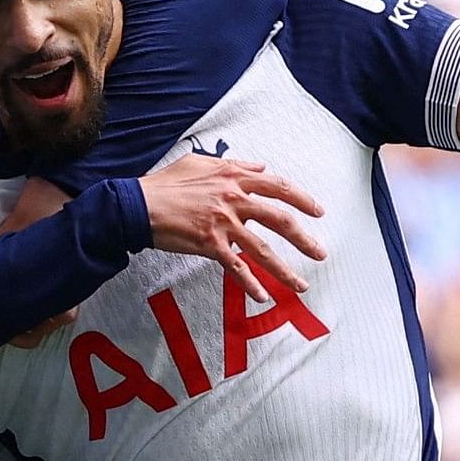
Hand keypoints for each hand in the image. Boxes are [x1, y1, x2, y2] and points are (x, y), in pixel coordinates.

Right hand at [138, 153, 324, 300]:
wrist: (139, 205)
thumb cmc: (167, 183)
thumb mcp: (202, 163)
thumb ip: (235, 165)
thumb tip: (260, 166)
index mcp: (235, 178)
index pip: (279, 187)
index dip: (303, 199)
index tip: (318, 211)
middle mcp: (234, 200)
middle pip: (281, 220)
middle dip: (305, 239)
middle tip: (321, 253)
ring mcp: (224, 224)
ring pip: (263, 250)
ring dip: (285, 271)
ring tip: (301, 285)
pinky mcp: (210, 245)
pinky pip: (236, 268)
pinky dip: (250, 284)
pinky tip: (262, 297)